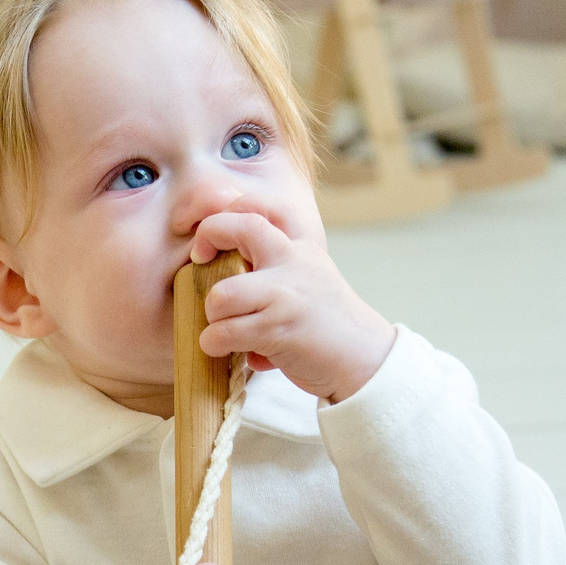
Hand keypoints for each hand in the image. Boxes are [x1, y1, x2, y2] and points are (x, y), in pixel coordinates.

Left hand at [190, 210, 396, 402]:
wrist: (364, 358)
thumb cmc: (326, 323)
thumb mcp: (308, 278)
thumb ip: (273, 266)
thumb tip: (214, 264)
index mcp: (301, 245)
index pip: (261, 206)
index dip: (226, 213)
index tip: (212, 238)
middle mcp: (294, 261)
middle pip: (240, 226)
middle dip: (208, 236)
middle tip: (200, 260)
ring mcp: (286, 295)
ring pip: (221, 294)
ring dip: (213, 315)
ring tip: (224, 327)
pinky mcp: (278, 329)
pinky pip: (224, 333)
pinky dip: (216, 344)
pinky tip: (234, 351)